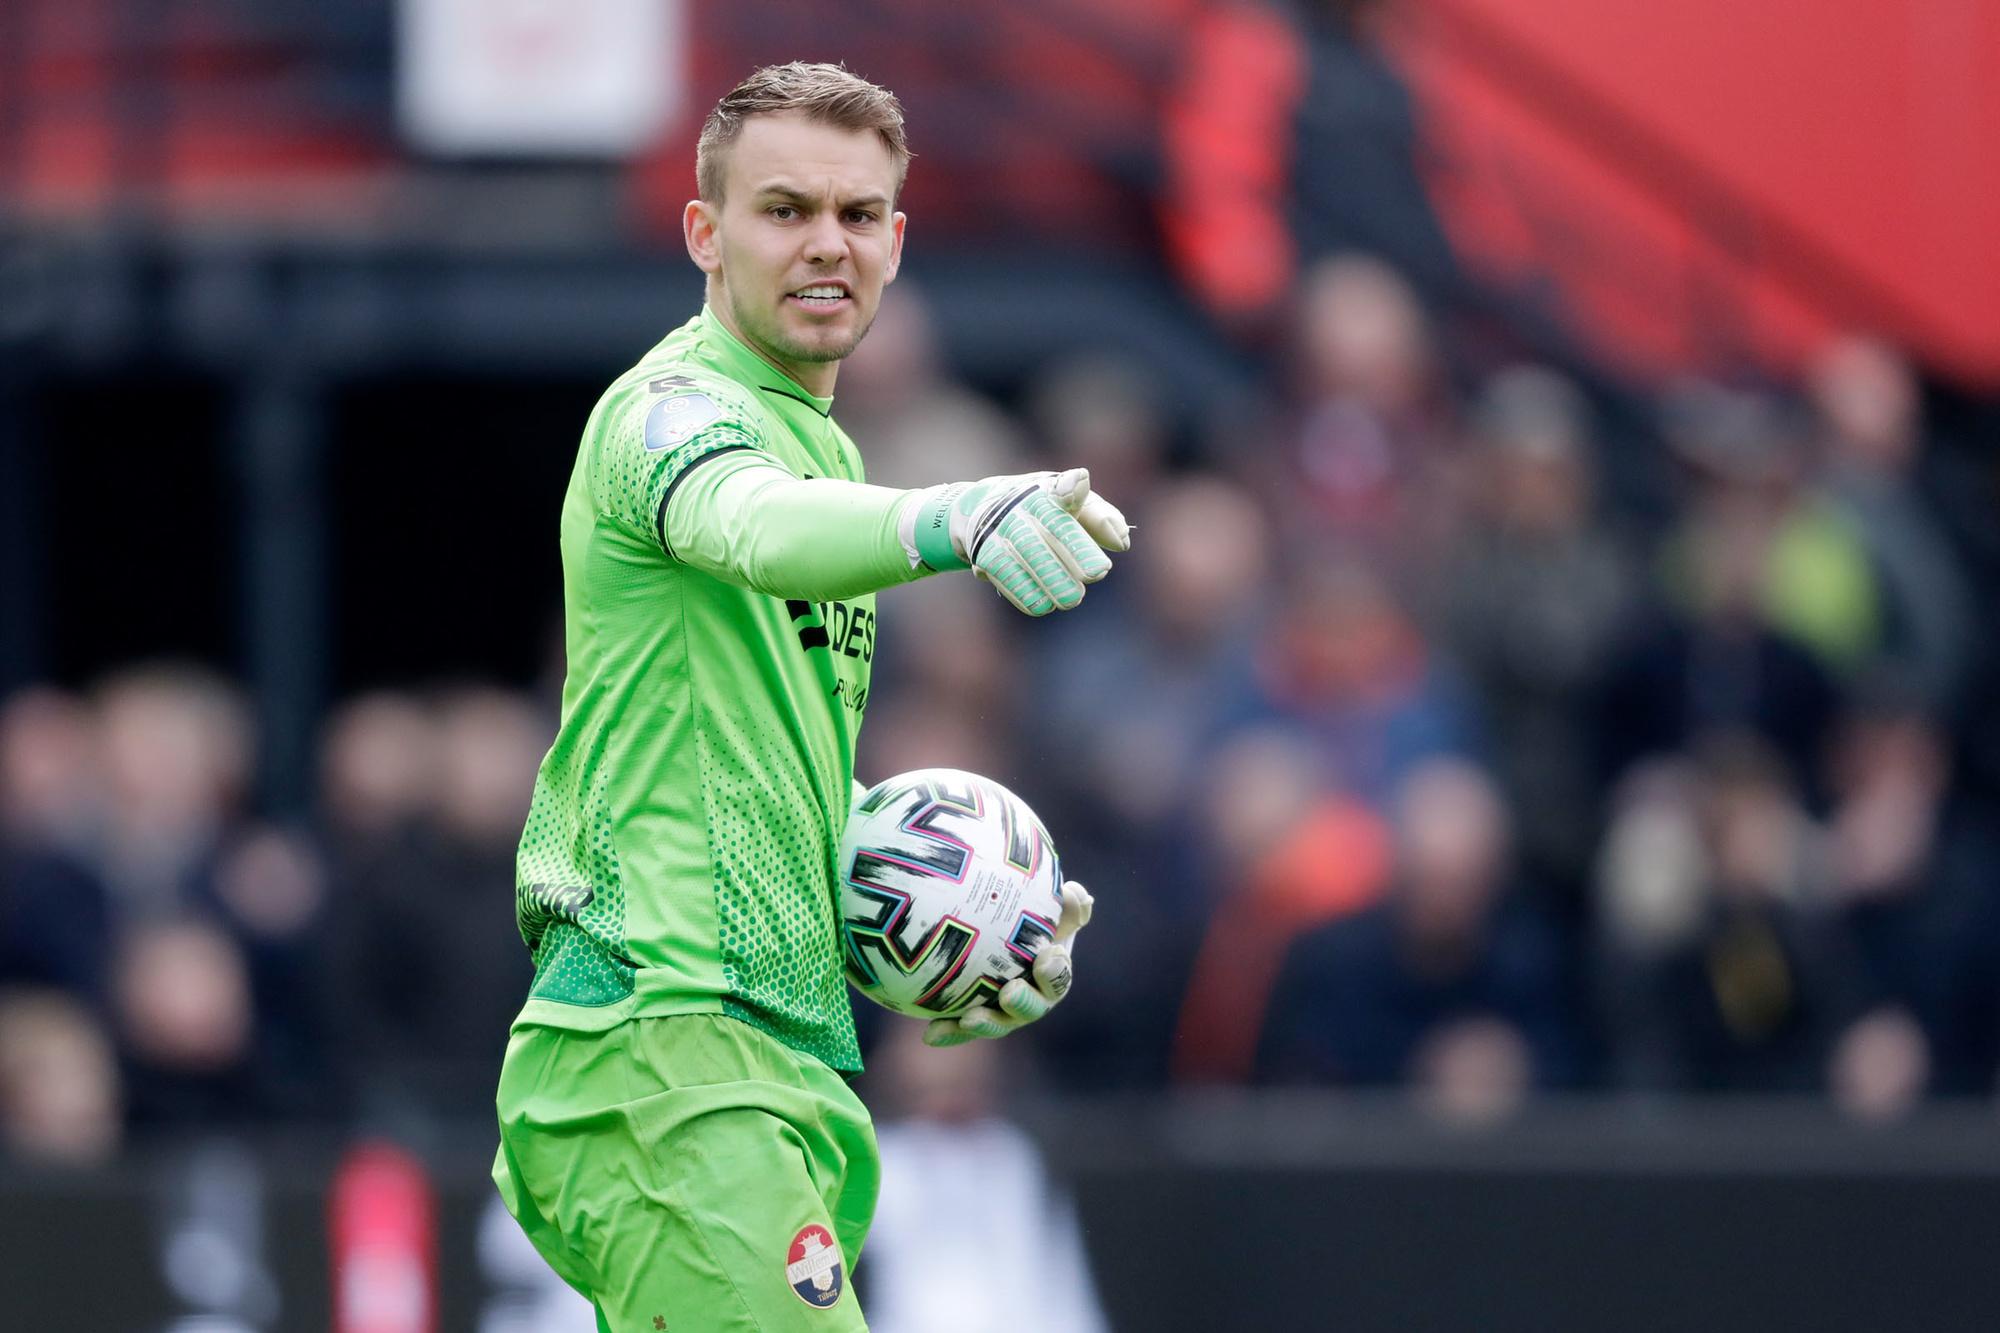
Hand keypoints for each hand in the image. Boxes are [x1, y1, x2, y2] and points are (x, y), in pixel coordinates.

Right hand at [900, 468, 1130, 614]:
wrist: (982, 510)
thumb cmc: (1043, 510)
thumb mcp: (1074, 507)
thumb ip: (1100, 520)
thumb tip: (1122, 541)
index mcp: (1048, 489)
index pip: (1062, 488)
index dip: (1070, 488)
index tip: (1079, 482)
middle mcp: (1021, 503)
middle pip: (1049, 526)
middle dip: (1072, 551)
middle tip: (1097, 574)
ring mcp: (999, 525)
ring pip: (1027, 550)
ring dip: (1050, 577)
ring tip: (1072, 599)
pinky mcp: (983, 550)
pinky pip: (1003, 572)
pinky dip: (1023, 591)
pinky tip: (1043, 607)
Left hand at [923, 880, 1093, 1045]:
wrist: (989, 926)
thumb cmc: (1025, 914)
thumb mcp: (1045, 905)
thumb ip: (1063, 900)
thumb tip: (1074, 893)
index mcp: (1052, 974)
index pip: (1059, 977)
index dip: (1056, 972)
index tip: (1046, 956)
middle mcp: (1031, 999)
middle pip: (1032, 1008)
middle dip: (1023, 1003)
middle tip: (1010, 992)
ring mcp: (1002, 1013)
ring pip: (997, 1023)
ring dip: (986, 1023)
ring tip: (969, 1018)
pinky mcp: (973, 1018)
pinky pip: (961, 1029)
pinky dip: (949, 1032)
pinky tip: (930, 1034)